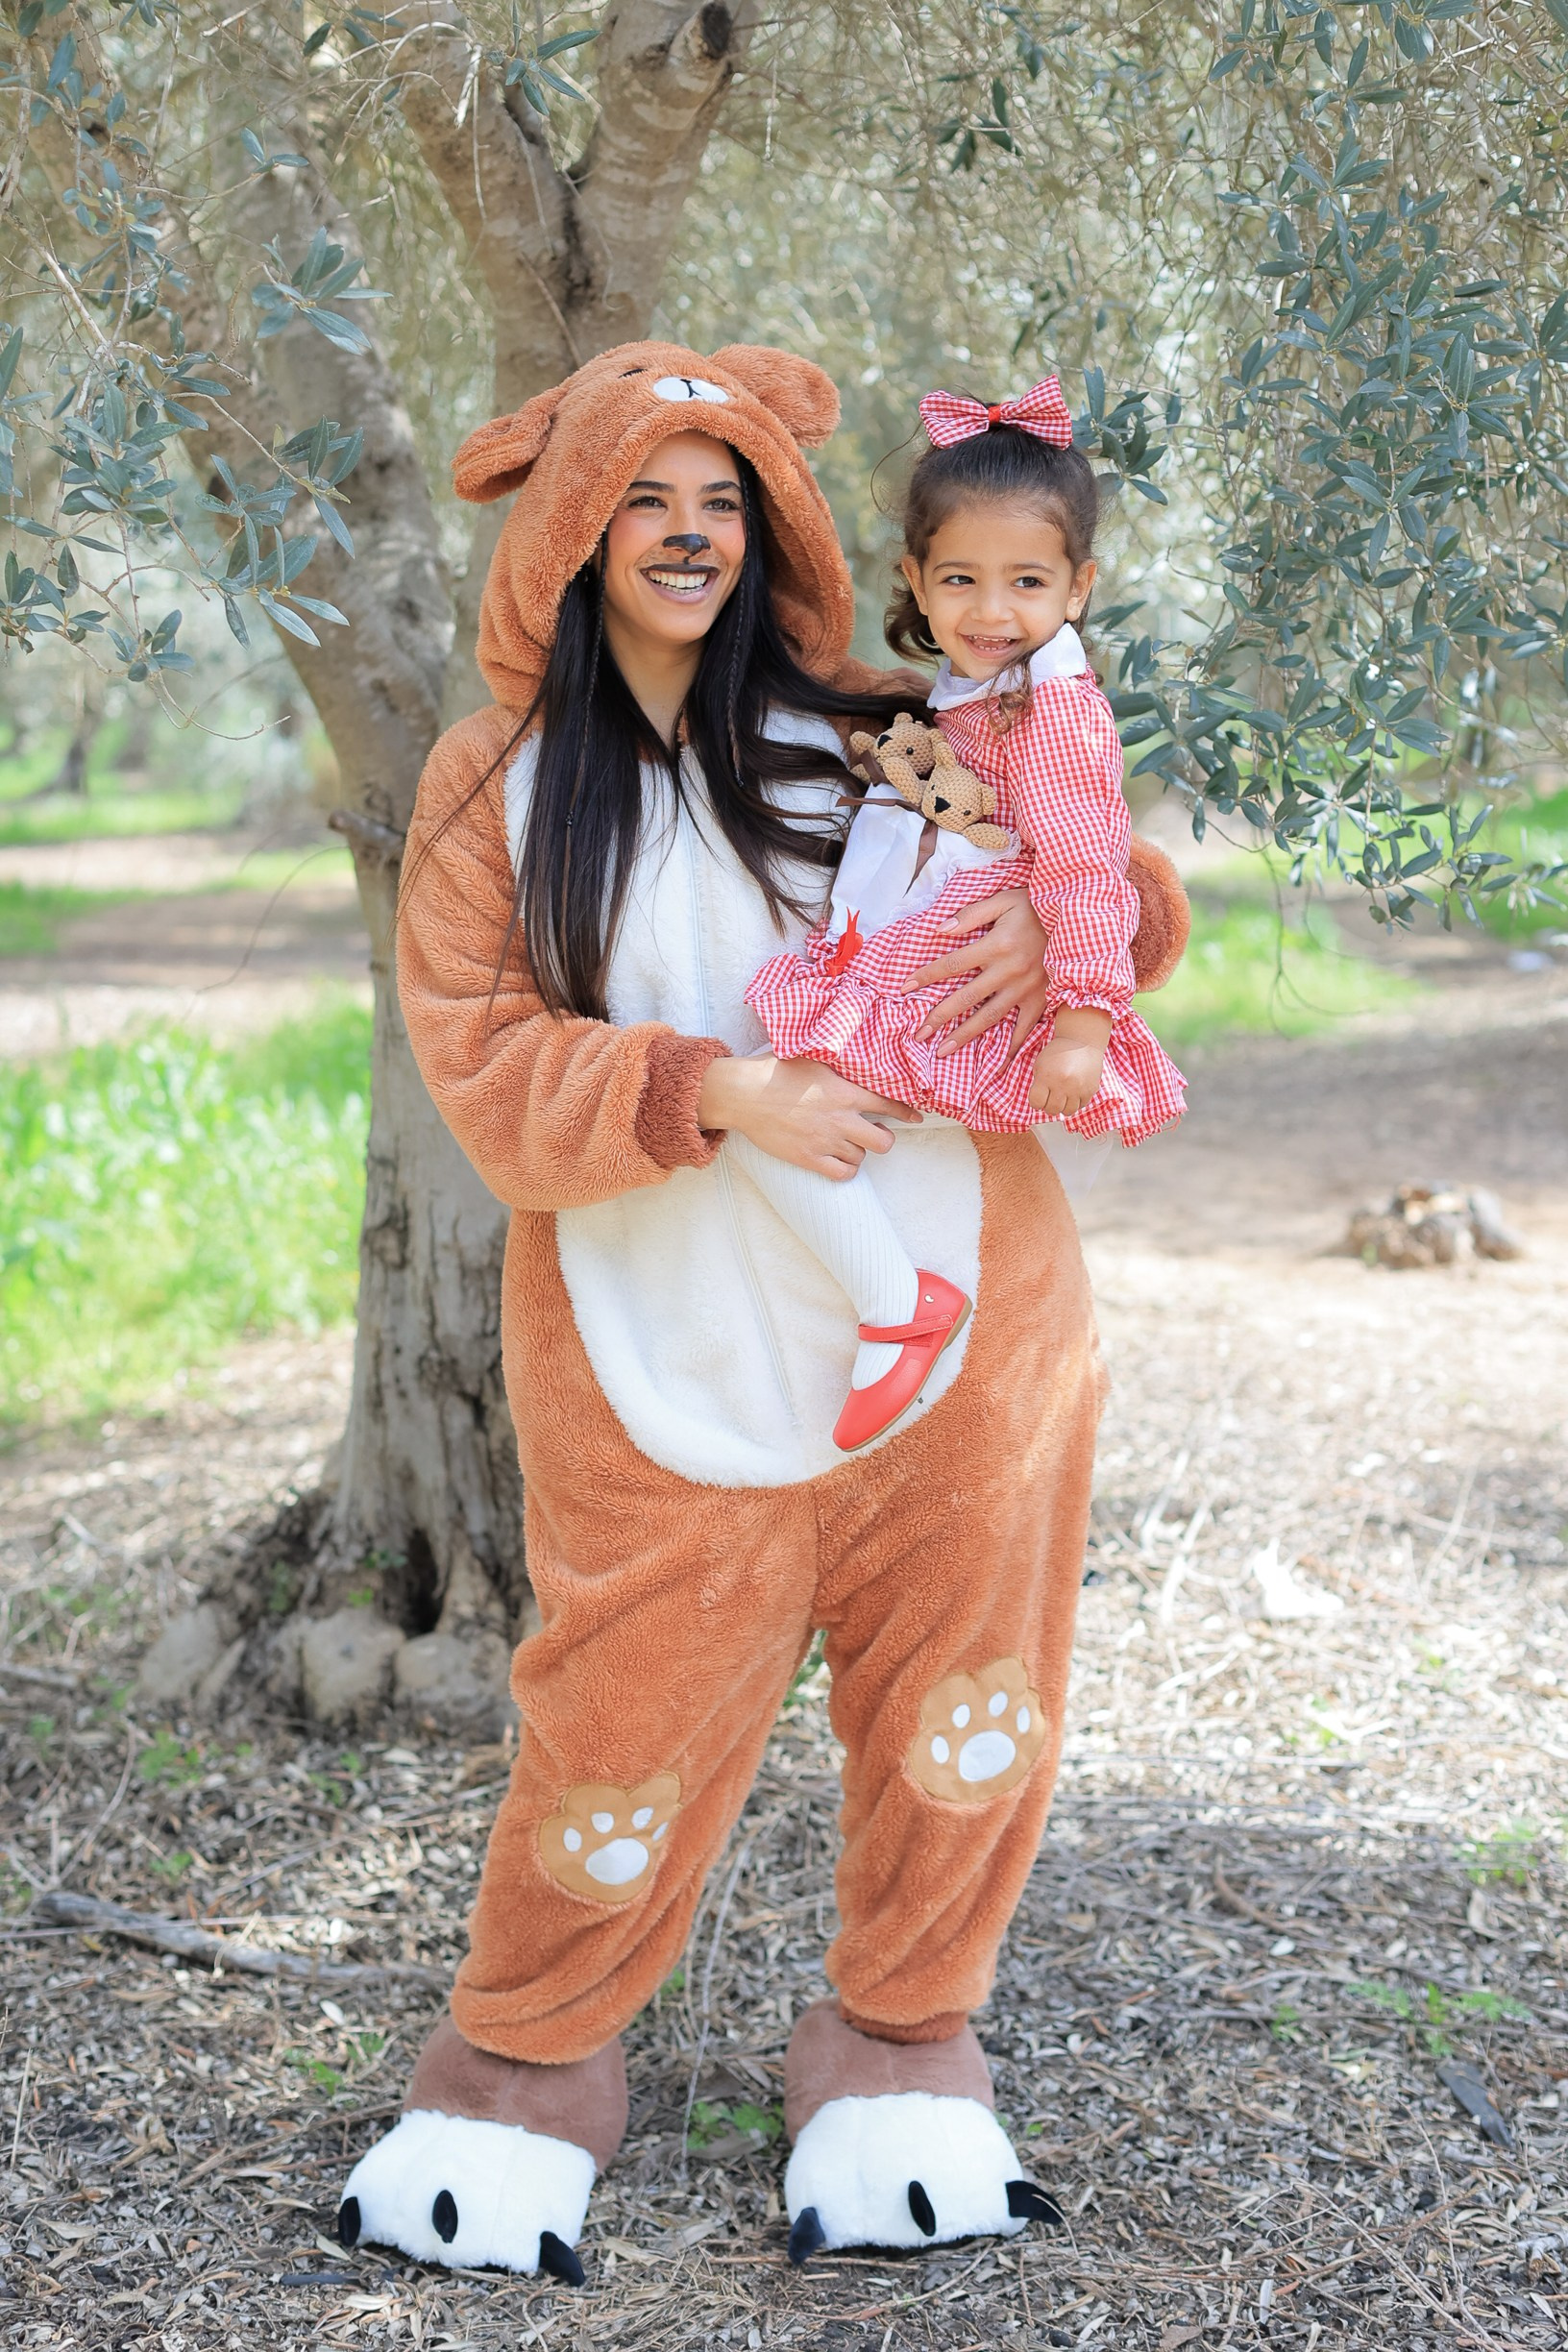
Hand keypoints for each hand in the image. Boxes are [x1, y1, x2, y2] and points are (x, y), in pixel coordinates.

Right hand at [698, 1054, 920, 1180]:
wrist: (744, 1094)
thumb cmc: (774, 1071)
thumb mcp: (812, 1058)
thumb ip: (838, 1064)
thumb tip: (855, 1053)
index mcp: (844, 1092)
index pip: (889, 1104)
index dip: (906, 1112)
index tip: (915, 1116)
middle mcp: (840, 1119)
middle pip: (884, 1141)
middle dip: (884, 1137)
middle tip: (874, 1131)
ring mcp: (825, 1141)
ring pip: (861, 1157)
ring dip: (859, 1150)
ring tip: (848, 1141)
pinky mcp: (808, 1158)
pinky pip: (841, 1173)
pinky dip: (846, 1169)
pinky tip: (839, 1160)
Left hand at [900, 889, 1049, 1060]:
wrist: (1079, 920)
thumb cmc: (1037, 908)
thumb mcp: (1004, 901)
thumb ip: (971, 915)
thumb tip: (940, 930)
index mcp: (996, 945)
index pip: (952, 964)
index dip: (927, 976)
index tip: (905, 988)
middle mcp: (1008, 971)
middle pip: (965, 997)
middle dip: (939, 1016)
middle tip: (918, 1034)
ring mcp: (1025, 989)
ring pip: (989, 1017)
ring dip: (964, 1036)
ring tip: (943, 1051)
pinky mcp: (1041, 1000)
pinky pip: (1024, 1029)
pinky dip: (1011, 1050)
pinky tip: (996, 1067)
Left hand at [1028, 1008, 1112, 1118]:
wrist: (1082, 1041)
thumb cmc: (1058, 1051)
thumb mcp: (1040, 1064)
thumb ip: (1037, 1084)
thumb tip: (1039, 1103)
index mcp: (1046, 1077)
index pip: (1036, 1103)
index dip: (1036, 1102)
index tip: (1039, 1098)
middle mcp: (1062, 1084)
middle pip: (1052, 1110)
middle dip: (1048, 1106)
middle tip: (1050, 1098)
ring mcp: (1078, 1088)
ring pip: (1067, 1112)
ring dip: (1063, 1106)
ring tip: (1062, 1097)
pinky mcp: (1090, 1090)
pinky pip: (1081, 1106)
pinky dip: (1075, 1103)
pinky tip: (1073, 1093)